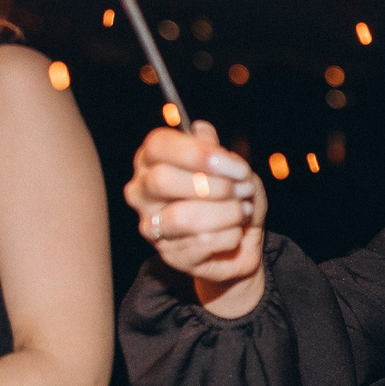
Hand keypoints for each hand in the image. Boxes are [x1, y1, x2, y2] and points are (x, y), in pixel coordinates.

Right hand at [123, 121, 262, 302]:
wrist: (241, 243)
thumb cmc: (231, 199)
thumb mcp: (232, 170)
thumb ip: (216, 150)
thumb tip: (201, 130)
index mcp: (152, 161)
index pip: (157, 145)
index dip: (198, 153)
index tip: (236, 166)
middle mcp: (142, 192)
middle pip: (162, 180)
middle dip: (214, 185)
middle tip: (242, 189)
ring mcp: (151, 226)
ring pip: (182, 216)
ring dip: (226, 212)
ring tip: (242, 211)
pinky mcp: (169, 255)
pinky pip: (200, 242)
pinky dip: (229, 236)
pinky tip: (235, 233)